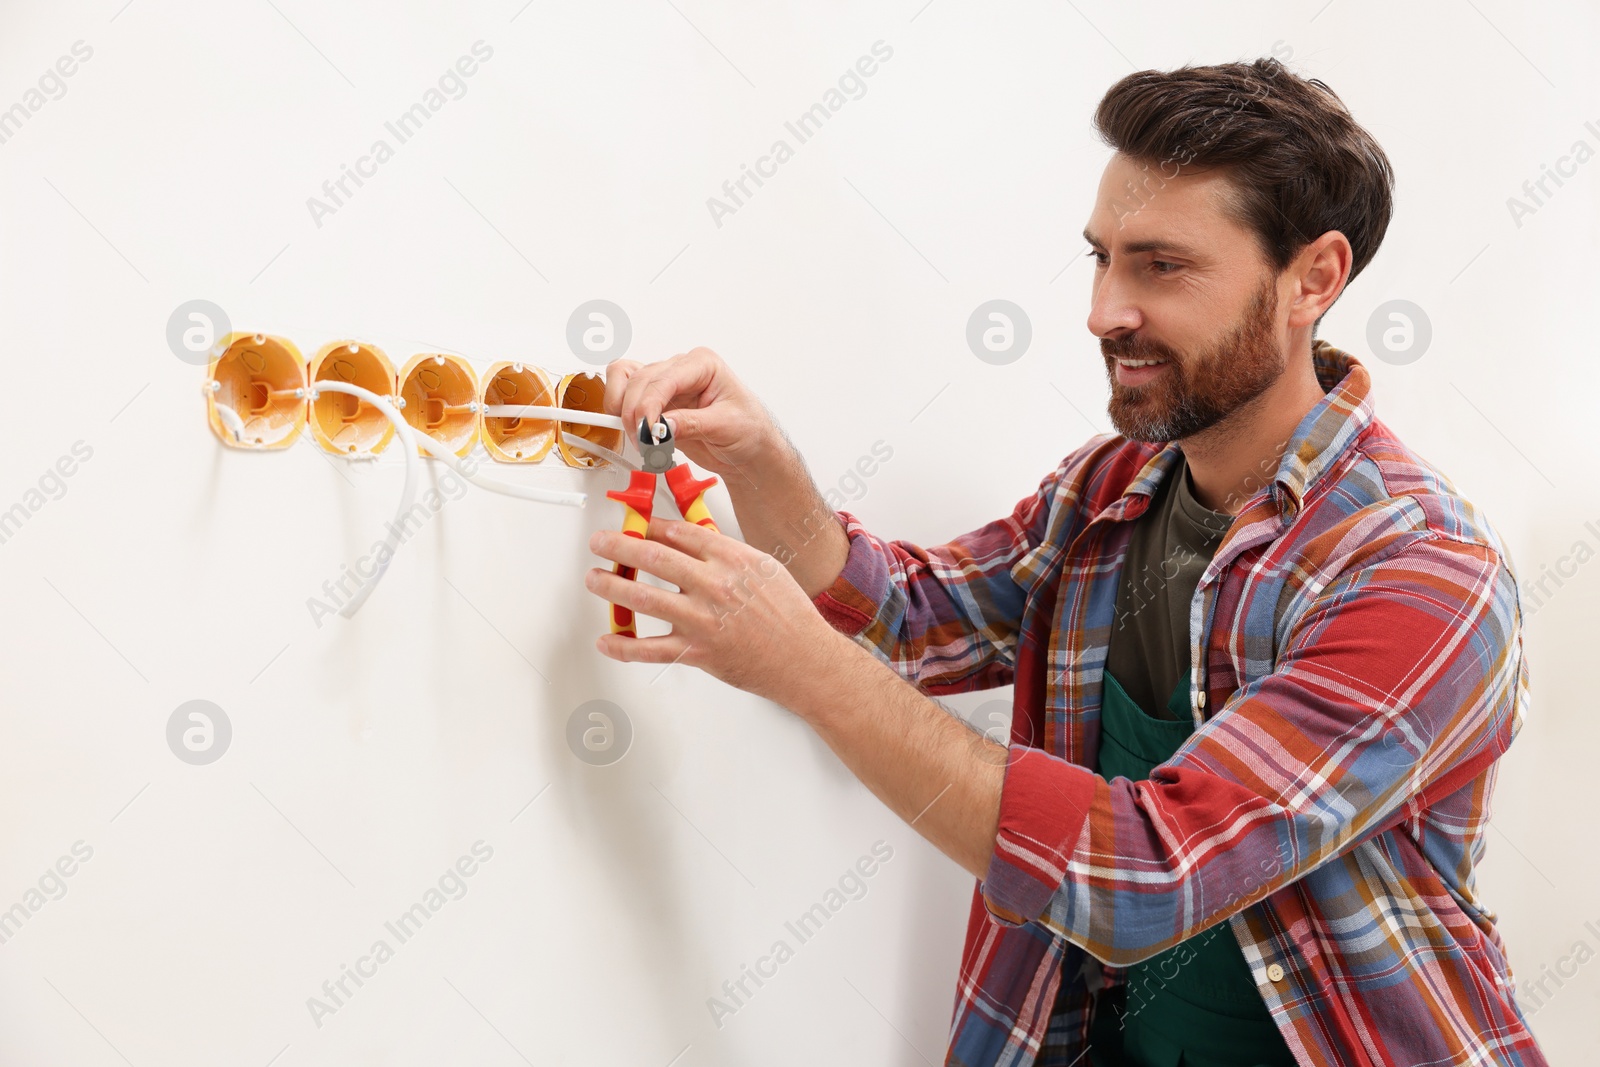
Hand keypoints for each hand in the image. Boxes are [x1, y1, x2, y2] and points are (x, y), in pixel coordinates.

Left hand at [584, 517, 852, 701]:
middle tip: (600, 542)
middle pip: (655, 558)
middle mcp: (714, 585)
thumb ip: (728, 555)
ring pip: (645, 599)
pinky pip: (651, 650)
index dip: (651, 527)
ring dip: (612, 586)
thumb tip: (694, 542)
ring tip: (594, 579)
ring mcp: (702, 620)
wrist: (804, 659)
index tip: (637, 526)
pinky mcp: (696, 652)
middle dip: (620, 546)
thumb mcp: (766, 568)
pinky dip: (624, 646)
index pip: (680, 533)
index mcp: (732, 559)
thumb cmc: (790, 616)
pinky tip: (607, 640)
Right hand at [602, 347, 782, 479]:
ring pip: (627, 382)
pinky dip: (620, 411)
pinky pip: (626, 395)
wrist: (749, 450)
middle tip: (644, 442)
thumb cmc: (748, 430)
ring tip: (639, 438)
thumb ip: (692, 424)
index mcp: (703, 364)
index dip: (649, 404)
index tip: (647, 430)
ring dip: (624, 411)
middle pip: (640, 379)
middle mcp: (681, 369)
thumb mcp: (727, 426)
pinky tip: (632, 430)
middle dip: (636, 412)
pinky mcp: (656, 403)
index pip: (665, 378)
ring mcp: (666, 385)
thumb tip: (661, 426)